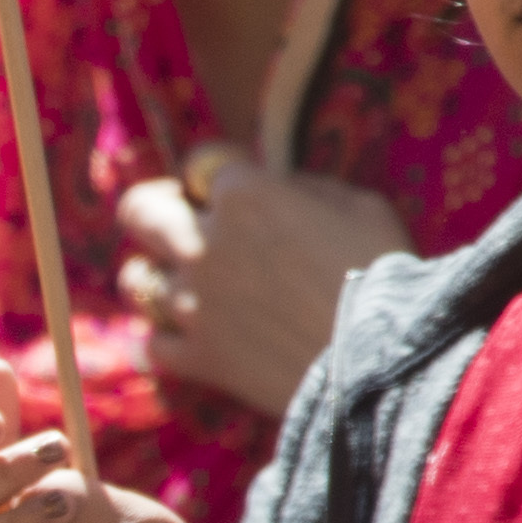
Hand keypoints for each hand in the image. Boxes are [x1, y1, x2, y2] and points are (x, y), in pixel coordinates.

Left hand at [117, 160, 410, 416]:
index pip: (200, 161)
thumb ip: (303, 189)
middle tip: (178, 223)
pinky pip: (153, 345)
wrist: (387, 361)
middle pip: (139, 211)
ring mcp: (192, 303)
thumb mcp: (360, 205)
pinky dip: (165, 340)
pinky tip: (186, 336)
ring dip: (154, 276)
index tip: (228, 188)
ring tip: (182, 284)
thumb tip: (277, 190)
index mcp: (244, 195)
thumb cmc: (386, 274)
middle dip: (155, 210)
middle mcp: (204, 243)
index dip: (214, 173)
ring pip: (135, 279)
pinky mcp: (197, 356)